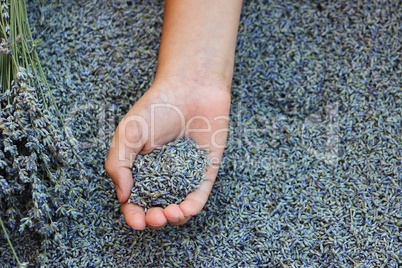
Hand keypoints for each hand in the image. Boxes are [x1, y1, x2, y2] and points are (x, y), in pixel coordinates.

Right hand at [105, 80, 229, 229]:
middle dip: (154, 219)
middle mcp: (162, 176)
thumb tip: (123, 196)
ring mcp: (184, 175)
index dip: (133, 214)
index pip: (134, 200)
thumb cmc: (157, 108)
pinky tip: (185, 209)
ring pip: (178, 206)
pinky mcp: (204, 171)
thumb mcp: (128, 134)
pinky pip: (199, 194)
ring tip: (170, 214)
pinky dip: (192, 207)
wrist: (191, 89)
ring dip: (174, 218)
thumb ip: (119, 163)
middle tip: (154, 218)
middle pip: (156, 207)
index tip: (136, 221)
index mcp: (141, 169)